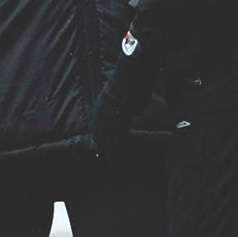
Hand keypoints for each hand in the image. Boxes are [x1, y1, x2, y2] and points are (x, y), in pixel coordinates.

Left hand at [93, 31, 158, 170]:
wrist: (136, 67)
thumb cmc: (136, 77)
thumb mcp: (130, 94)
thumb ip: (128, 106)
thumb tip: (132, 115)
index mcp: (102, 105)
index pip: (100, 130)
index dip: (103, 143)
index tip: (103, 155)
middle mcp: (101, 111)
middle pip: (102, 138)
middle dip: (107, 153)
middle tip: (113, 166)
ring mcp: (107, 114)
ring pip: (108, 143)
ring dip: (113, 157)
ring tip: (118, 169)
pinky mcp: (116, 117)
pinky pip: (116, 141)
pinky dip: (118, 154)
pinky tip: (120, 163)